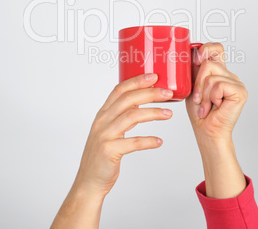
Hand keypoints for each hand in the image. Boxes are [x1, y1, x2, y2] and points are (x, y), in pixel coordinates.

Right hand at [51, 73, 172, 227]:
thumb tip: (141, 101)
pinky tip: (159, 141)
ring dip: (153, 113)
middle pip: (128, 99)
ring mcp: (104, 135)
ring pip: (132, 117)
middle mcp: (102, 121)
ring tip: (169, 113)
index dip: (136, 81)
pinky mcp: (109, 151)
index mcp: (103, 114)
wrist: (89, 182)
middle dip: (149, 93)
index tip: (154, 76)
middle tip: (168, 92)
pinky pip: (133, 142)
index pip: (119, 90)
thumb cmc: (103, 154)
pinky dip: (148, 141)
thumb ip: (122, 115)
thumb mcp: (110, 129)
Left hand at [185, 43, 247, 198]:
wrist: (206, 131)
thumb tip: (191, 53)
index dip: (206, 48)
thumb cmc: (199, 111)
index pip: (217, 48)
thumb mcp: (191, 85)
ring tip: (206, 105)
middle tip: (199, 98)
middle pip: (209, 62)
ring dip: (203, 93)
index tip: (196, 59)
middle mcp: (229, 75)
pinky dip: (211, 97)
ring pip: (211, 74)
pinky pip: (218, 85)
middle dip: (197, 82)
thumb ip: (194, 69)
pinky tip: (214, 106)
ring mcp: (236, 82)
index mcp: (218, 71)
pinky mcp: (240, 91)